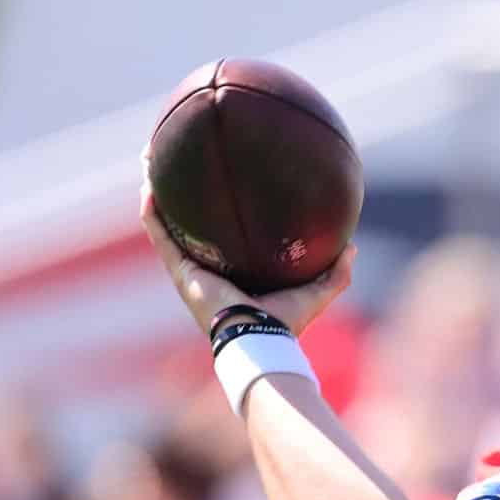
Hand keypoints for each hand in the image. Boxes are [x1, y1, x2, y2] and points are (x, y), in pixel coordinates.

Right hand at [139, 177, 353, 336]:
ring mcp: (190, 270)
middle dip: (181, 194)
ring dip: (157, 193)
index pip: (223, 237)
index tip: (221, 184)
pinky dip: (152, 213)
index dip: (219, 214)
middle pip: (189, 224)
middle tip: (178, 161)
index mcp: (235, 272)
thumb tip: (351, 246)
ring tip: (151, 161)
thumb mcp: (317, 292)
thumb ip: (336, 272)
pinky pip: (160, 236)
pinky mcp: (181, 272)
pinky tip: (148, 185)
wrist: (260, 338)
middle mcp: (208, 269)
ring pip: (166, 224)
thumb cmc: (286, 322)